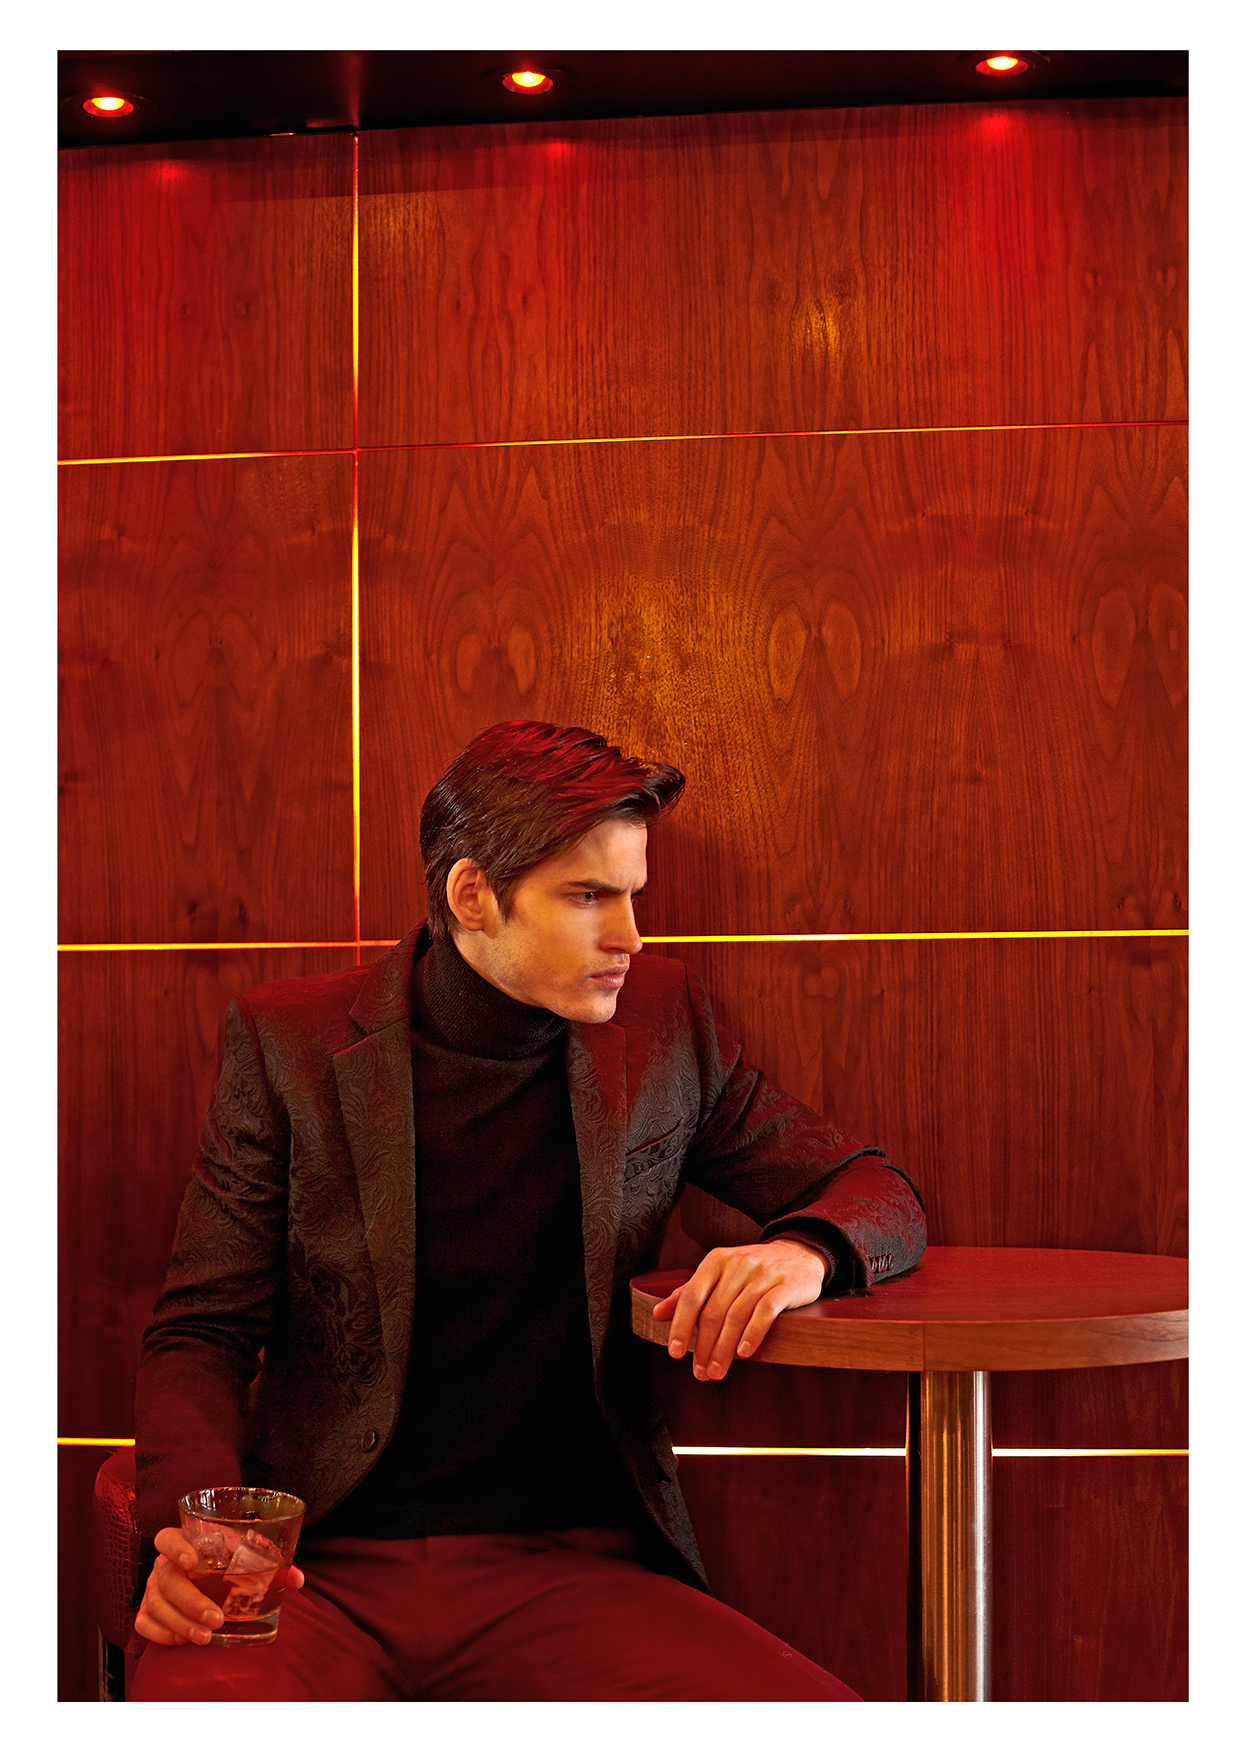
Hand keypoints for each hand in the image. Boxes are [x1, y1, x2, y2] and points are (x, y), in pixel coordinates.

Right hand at [134, 1525, 304, 1646]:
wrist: (206, 1576)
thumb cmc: (226, 1561)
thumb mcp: (245, 1556)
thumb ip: (269, 1563)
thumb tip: (297, 1579)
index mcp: (183, 1541)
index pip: (166, 1538)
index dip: (176, 1548)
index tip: (192, 1562)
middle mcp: (162, 1564)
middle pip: (166, 1579)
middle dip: (190, 1602)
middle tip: (216, 1619)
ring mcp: (152, 1589)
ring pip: (156, 1606)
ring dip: (180, 1624)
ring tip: (206, 1637)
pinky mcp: (147, 1611)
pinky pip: (144, 1624)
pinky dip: (163, 1634)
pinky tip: (185, 1640)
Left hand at [650, 1238, 827, 1381]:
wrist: (800, 1254)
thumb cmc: (753, 1270)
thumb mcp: (720, 1273)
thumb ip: (691, 1292)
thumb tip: (658, 1313)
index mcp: (716, 1260)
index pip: (691, 1295)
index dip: (680, 1325)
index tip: (675, 1353)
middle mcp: (737, 1264)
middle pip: (713, 1311)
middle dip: (704, 1346)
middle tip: (700, 1372)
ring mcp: (762, 1274)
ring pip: (736, 1315)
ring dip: (724, 1349)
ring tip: (717, 1371)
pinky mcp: (785, 1285)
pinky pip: (765, 1312)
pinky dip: (752, 1334)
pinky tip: (744, 1353)